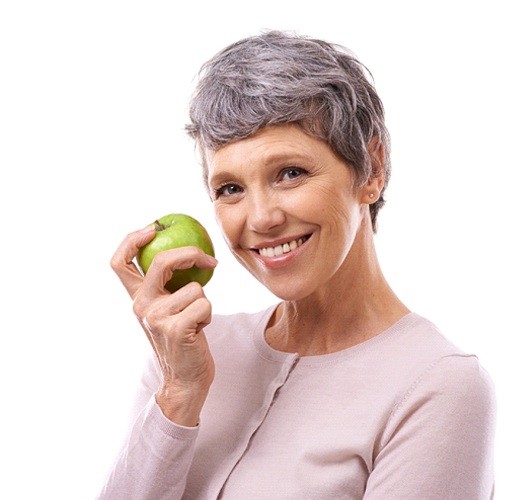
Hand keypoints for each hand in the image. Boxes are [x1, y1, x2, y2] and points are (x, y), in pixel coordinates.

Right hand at [110, 225, 217, 425]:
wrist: (184, 380)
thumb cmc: (182, 341)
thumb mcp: (167, 311)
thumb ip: (167, 287)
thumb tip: (189, 253)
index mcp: (137, 299)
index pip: (120, 263)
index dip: (132, 239)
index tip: (153, 228)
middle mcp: (141, 306)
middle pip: (160, 261)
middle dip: (190, 254)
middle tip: (209, 261)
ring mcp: (156, 318)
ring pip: (195, 288)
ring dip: (204, 302)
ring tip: (196, 321)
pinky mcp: (175, 329)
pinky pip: (205, 304)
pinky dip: (209, 316)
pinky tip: (199, 331)